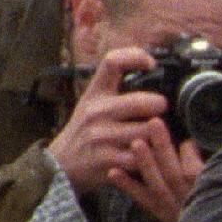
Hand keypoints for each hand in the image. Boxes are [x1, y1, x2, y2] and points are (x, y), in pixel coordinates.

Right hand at [56, 47, 210, 220]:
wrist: (61, 165)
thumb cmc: (85, 130)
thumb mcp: (92, 102)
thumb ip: (115, 89)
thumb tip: (151, 70)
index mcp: (95, 93)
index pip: (112, 62)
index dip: (136, 56)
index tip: (151, 64)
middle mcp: (96, 111)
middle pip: (141, 101)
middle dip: (159, 105)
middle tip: (160, 111)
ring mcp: (101, 136)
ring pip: (146, 130)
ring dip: (157, 134)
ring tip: (156, 135)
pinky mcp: (107, 160)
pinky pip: (141, 156)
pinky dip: (149, 157)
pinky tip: (148, 155)